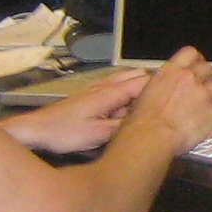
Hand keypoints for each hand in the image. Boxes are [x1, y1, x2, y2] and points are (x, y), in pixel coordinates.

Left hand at [0, 65, 150, 158]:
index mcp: (111, 93)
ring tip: (150, 106)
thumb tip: (147, 123)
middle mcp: (106, 86)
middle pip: (139, 76)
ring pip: (128, 80)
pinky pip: (117, 88)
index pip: (146, 82)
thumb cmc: (64, 132)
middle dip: (154, 87)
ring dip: (139, 91)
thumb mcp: (99, 135)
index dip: (162, 90)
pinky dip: (127, 95)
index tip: (174, 99)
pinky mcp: (91, 96)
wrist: (37, 130)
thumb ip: (125, 126)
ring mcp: (98, 89)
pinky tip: (128, 110)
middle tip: (164, 105)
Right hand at [116, 47, 211, 153]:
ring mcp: (203, 94)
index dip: (196, 60)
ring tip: (209, 107)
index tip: (197, 66)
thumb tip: (169, 87)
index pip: (191, 53)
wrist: (151, 135)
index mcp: (171, 71)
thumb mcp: (147, 91)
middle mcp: (189, 78)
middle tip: (202, 90)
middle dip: (206, 79)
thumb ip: (164, 84)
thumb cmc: (143, 120)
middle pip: (207, 69)